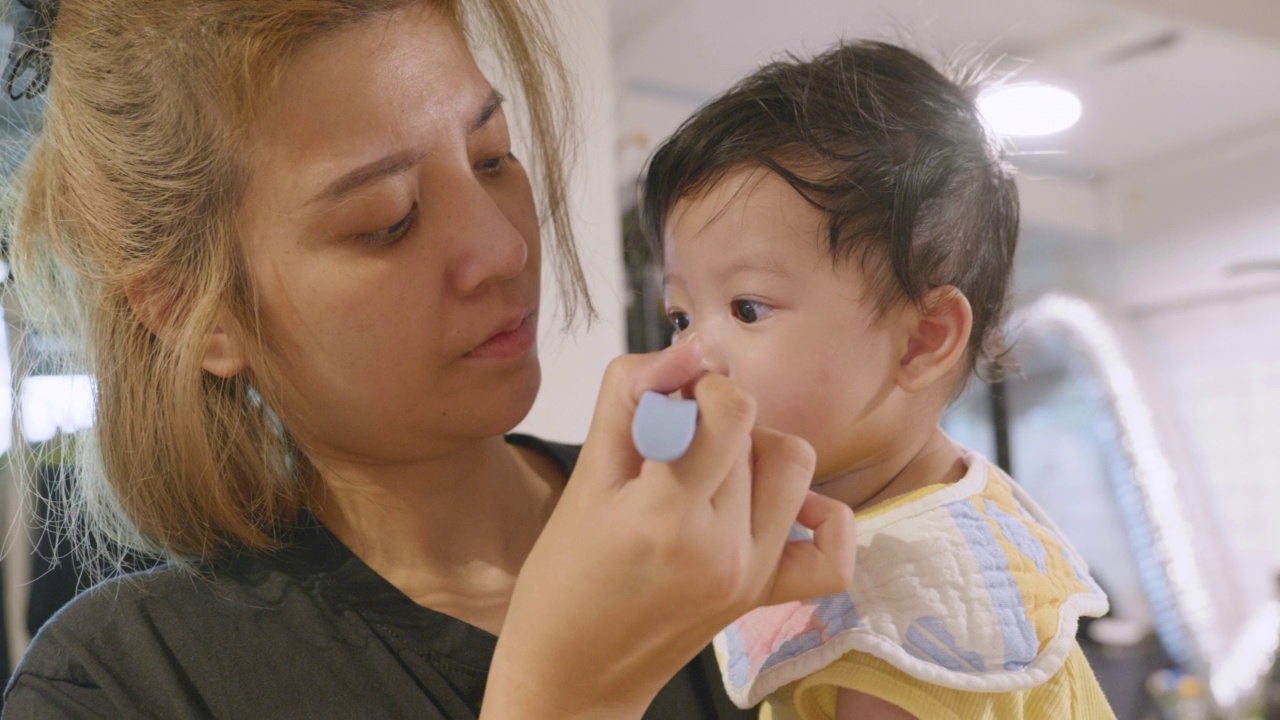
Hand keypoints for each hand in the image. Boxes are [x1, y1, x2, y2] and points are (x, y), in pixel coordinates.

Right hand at [484, 337, 856, 717]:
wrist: (573, 675)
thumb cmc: (562, 580)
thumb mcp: (583, 478)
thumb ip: (632, 398)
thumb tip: (690, 346)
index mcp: (666, 518)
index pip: (732, 410)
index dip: (700, 386)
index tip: (667, 402)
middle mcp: (724, 550)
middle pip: (755, 433)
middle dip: (713, 419)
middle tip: (668, 447)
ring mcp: (753, 576)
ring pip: (793, 466)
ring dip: (755, 452)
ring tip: (707, 471)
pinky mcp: (767, 596)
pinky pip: (832, 548)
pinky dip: (815, 512)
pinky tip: (771, 505)